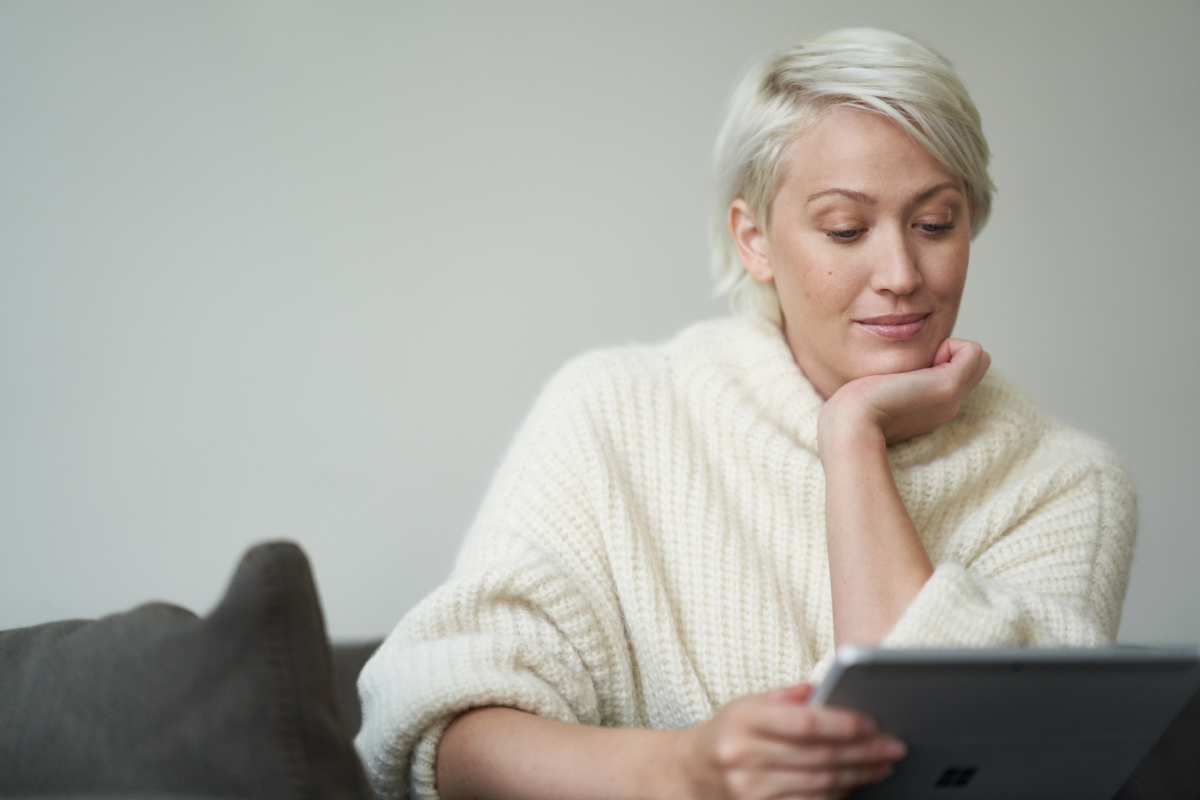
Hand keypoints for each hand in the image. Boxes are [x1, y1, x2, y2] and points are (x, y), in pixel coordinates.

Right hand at [675, 684, 904, 799]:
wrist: (690, 774)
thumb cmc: (727, 733)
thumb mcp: (747, 704)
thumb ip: (785, 697)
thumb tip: (822, 688)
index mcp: (743, 722)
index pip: (802, 723)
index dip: (843, 724)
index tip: (873, 723)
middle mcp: (744, 758)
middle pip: (818, 758)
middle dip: (863, 752)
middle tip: (892, 746)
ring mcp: (750, 792)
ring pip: (819, 786)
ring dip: (858, 776)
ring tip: (881, 765)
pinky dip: (836, 796)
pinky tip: (853, 785)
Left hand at [819, 338, 989, 448]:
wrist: (850, 425)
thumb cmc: (850, 412)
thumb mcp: (875, 395)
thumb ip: (891, 383)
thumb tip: (897, 367)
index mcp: (933, 409)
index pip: (958, 373)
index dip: (939, 358)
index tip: (907, 370)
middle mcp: (948, 406)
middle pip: (974, 363)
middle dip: (950, 350)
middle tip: (916, 362)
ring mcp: (952, 399)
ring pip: (976, 355)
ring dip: (949, 346)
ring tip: (918, 364)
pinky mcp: (949, 387)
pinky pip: (973, 350)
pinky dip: (952, 343)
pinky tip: (923, 359)